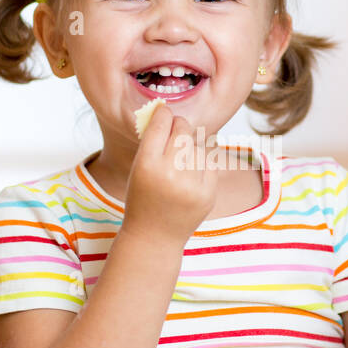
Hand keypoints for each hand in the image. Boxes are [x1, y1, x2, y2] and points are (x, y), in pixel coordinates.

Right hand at [123, 103, 218, 244]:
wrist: (154, 237)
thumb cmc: (142, 198)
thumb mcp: (137, 168)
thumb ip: (151, 141)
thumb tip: (168, 111)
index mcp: (147, 165)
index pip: (161, 124)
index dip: (163, 114)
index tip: (164, 111)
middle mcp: (170, 174)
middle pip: (183, 130)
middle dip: (180, 125)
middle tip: (176, 127)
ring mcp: (192, 186)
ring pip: (198, 145)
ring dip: (190, 146)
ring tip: (179, 160)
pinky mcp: (208, 194)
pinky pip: (210, 162)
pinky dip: (201, 162)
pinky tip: (190, 172)